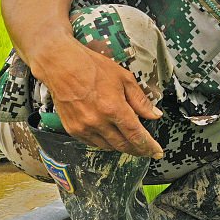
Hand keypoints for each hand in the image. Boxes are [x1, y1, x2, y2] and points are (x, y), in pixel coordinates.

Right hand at [32, 40, 163, 158]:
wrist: (61, 66)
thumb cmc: (94, 68)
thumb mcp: (124, 79)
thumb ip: (140, 100)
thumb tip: (155, 115)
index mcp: (114, 108)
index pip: (136, 135)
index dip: (149, 147)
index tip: (157, 153)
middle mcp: (98, 122)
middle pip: (124, 145)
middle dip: (138, 150)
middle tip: (147, 151)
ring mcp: (84, 128)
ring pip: (109, 146)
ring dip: (122, 146)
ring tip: (130, 142)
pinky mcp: (73, 129)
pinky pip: (93, 143)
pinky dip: (105, 142)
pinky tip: (111, 135)